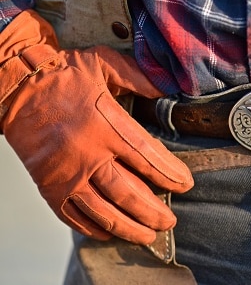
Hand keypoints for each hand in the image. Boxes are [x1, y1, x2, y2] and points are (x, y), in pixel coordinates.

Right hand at [0, 10, 192, 244]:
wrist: (14, 86)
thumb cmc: (62, 75)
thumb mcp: (104, 63)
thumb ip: (138, 77)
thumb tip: (169, 88)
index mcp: (105, 124)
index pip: (147, 156)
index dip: (169, 174)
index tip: (185, 184)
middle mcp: (86, 154)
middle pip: (128, 193)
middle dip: (153, 211)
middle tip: (170, 221)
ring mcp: (65, 174)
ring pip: (103, 212)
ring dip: (128, 228)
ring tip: (148, 235)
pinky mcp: (48, 185)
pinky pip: (73, 216)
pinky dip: (93, 228)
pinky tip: (111, 233)